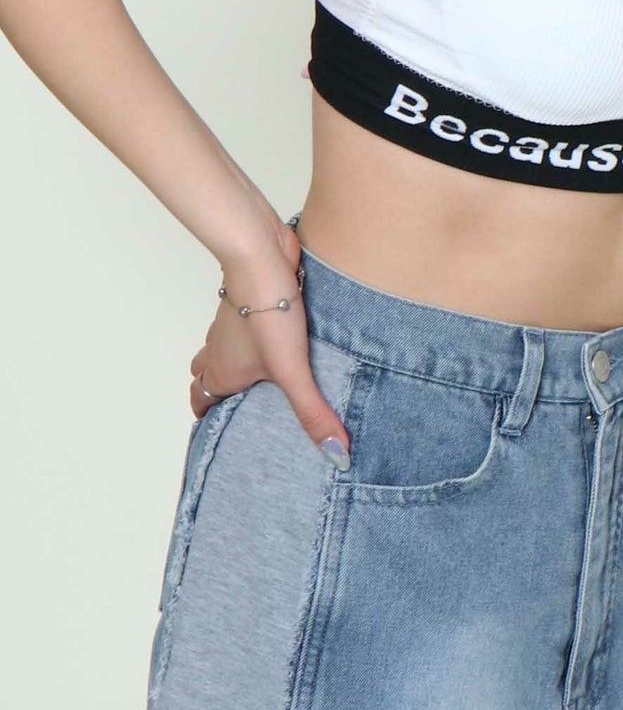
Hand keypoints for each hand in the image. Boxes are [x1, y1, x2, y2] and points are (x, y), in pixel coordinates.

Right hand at [188, 215, 350, 465]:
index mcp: (222, 372)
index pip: (201, 402)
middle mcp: (220, 347)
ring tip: (269, 376)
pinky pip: (246, 321)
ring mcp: (233, 321)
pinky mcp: (253, 299)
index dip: (209, 418)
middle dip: (220, 392)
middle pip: (206, 375)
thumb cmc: (266, 311)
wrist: (261, 254)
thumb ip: (312, 412)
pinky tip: (289, 337)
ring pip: (224, 346)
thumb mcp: (293, 370)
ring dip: (238, 360)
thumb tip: (335, 455)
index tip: (224, 433)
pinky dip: (257, 334)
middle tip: (247, 407)